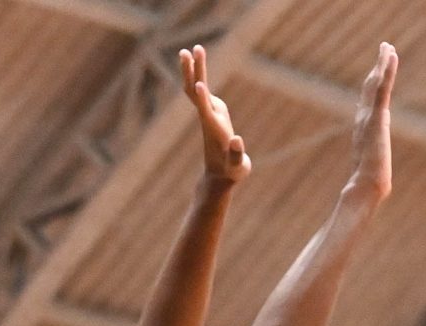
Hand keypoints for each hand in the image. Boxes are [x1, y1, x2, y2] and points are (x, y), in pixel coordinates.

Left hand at [180, 44, 250, 184]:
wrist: (219, 177)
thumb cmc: (231, 173)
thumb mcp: (238, 168)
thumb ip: (237, 155)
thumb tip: (237, 140)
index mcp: (214, 130)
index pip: (206, 112)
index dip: (203, 99)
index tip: (198, 84)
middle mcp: (208, 118)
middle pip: (195, 94)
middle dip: (191, 74)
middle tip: (187, 51)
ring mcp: (209, 114)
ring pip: (196, 89)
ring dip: (194, 68)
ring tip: (194, 48)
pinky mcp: (212, 113)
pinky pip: (201, 91)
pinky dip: (199, 75)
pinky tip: (198, 62)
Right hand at [346, 41, 396, 205]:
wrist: (367, 187)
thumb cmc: (369, 186)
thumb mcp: (372, 171)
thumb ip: (372, 168)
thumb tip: (378, 185)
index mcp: (363, 130)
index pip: (368, 102)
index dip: (372, 85)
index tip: (376, 72)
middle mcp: (363, 119)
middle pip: (370, 87)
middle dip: (377, 67)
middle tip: (384, 49)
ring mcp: (369, 116)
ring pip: (376, 83)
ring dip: (382, 63)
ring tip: (388, 46)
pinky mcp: (377, 116)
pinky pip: (383, 87)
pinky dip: (387, 69)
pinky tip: (391, 55)